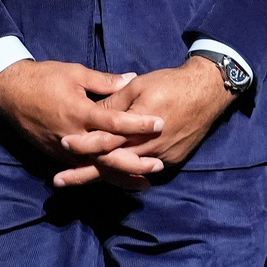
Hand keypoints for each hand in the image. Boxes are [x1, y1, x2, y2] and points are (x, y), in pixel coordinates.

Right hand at [0, 60, 162, 184]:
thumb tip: (131, 79)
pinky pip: (83, 168)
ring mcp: (63, 150)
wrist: (10, 92)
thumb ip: (105, 81)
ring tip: (144, 182)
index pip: (114, 122)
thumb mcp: (75, 73)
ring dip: (120, 176)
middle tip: (158, 164)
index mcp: (79, 112)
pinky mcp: (56, 156)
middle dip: (134, 161)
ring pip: (96, 168)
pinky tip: (117, 180)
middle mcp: (72, 135)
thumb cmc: (43, 78)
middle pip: (108, 154)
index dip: (138, 124)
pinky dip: (101, 175)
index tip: (160, 123)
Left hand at [60, 57, 236, 190]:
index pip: (105, 140)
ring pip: (126, 172)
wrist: (207, 92)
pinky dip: (125, 175)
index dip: (83, 144)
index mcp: (137, 126)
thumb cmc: (170, 83)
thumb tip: (94, 113)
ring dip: (103, 177)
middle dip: (84, 173)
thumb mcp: (138, 86)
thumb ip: (115, 102)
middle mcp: (148, 146)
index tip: (64, 145)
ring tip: (79, 182)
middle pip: (111, 164)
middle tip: (59, 181)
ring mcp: (161, 157)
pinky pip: (143, 171)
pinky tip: (110, 178)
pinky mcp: (172, 161)